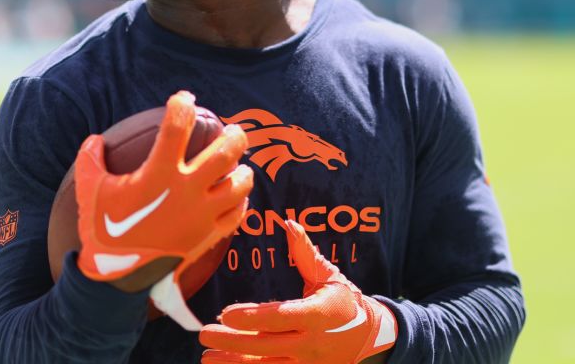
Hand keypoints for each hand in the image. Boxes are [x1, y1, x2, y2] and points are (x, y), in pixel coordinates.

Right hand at [74, 91, 252, 295]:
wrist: (118, 275)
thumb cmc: (103, 229)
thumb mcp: (89, 189)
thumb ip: (90, 159)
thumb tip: (94, 140)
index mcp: (159, 174)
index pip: (177, 127)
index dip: (183, 105)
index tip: (184, 99)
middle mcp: (187, 191)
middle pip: (226, 153)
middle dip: (234, 136)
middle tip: (233, 130)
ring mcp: (202, 215)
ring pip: (239, 184)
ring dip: (242, 170)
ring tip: (239, 163)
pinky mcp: (209, 236)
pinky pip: (236, 214)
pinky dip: (240, 201)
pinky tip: (235, 196)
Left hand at [200, 220, 397, 363]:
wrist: (370, 337)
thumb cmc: (345, 301)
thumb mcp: (329, 276)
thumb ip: (305, 253)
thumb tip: (288, 223)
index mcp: (319, 314)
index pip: (280, 317)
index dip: (252, 318)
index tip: (226, 313)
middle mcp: (312, 343)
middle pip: (266, 345)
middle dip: (232, 342)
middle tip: (204, 334)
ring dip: (233, 363)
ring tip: (207, 357)